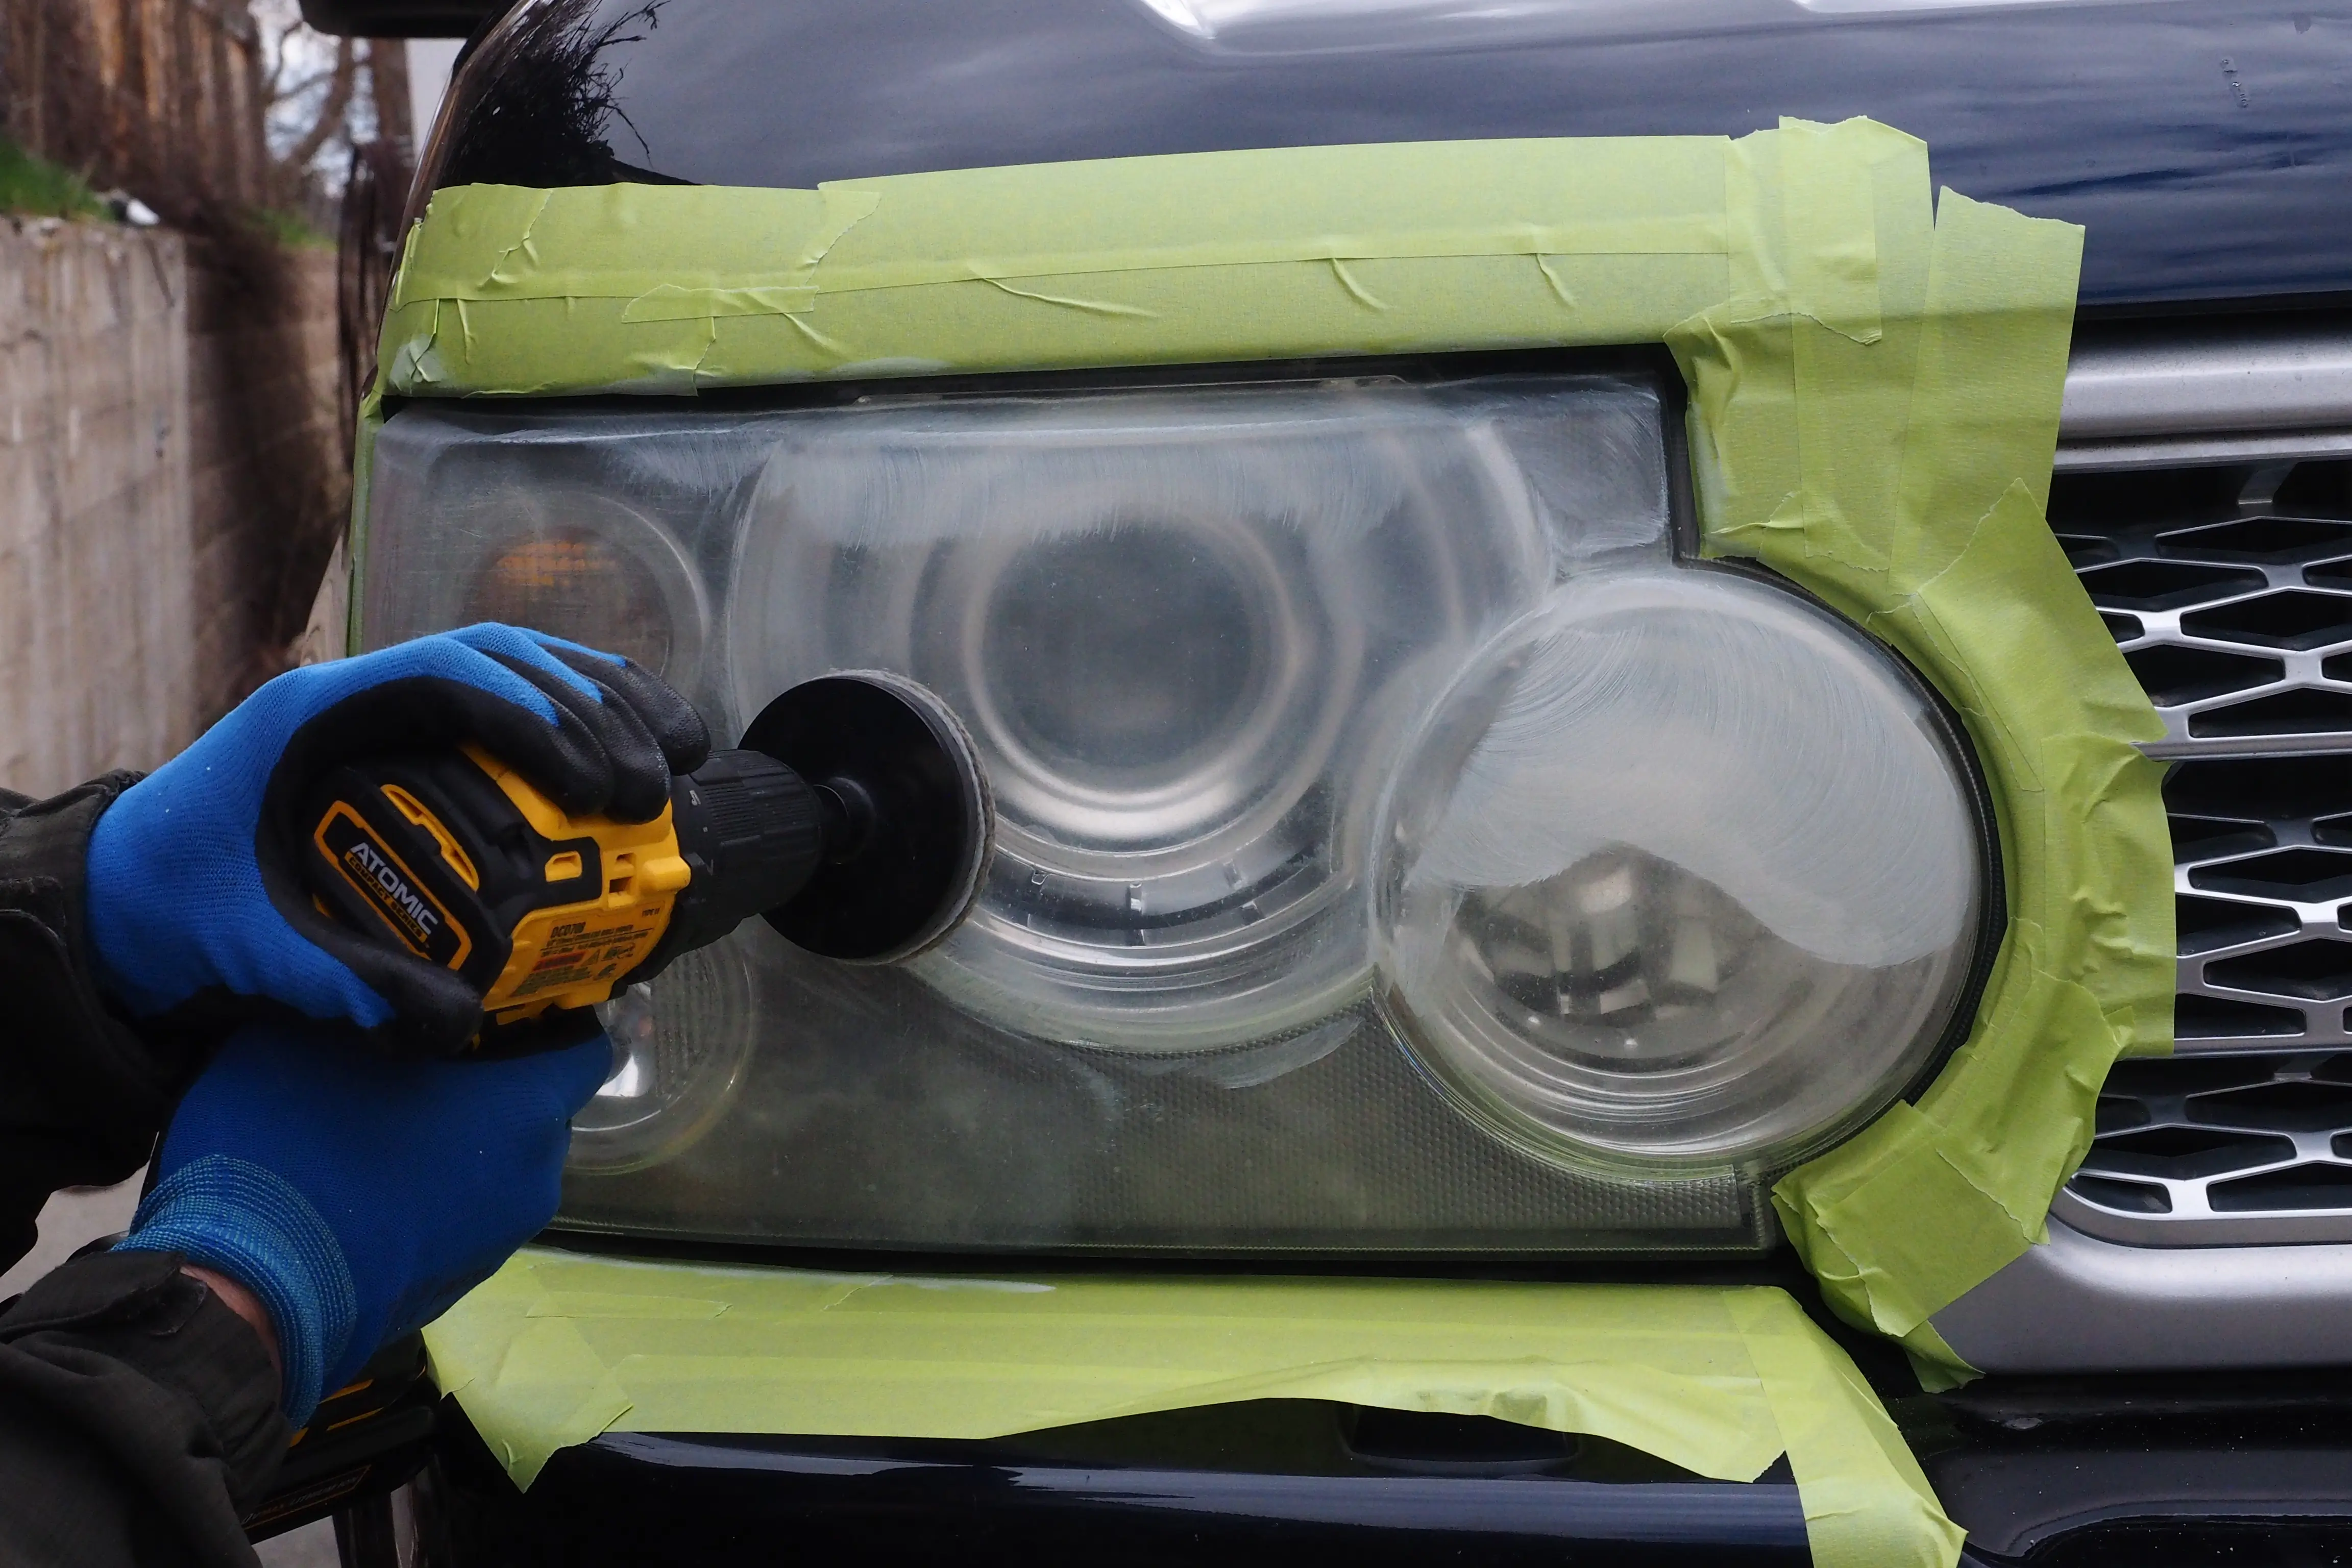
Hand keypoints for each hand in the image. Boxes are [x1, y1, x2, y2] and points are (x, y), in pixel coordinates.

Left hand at [85, 624, 706, 1055]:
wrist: (115, 887)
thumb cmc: (172, 903)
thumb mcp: (247, 947)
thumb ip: (342, 982)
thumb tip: (452, 1026)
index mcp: (315, 715)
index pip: (448, 677)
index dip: (534, 717)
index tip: (594, 782)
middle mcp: (360, 692)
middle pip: (502, 661)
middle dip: (592, 714)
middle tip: (653, 788)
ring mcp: (391, 706)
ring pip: (519, 667)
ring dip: (604, 703)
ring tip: (677, 755)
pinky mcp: (413, 735)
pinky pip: (511, 701)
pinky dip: (582, 715)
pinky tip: (641, 748)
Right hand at [115, 1021, 611, 1422]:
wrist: (245, 1298)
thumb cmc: (291, 1148)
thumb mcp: (311, 1037)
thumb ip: (372, 1000)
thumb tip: (383, 986)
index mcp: (526, 1109)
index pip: (581, 1048)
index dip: (546, 1018)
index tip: (495, 1003)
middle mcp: (534, 1178)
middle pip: (537, 1108)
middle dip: (494, 1081)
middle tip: (425, 1055)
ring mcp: (500, 1239)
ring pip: (499, 1165)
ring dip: (460, 1139)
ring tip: (389, 1117)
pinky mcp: (459, 1281)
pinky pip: (465, 1213)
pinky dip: (436, 1191)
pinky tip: (372, 1180)